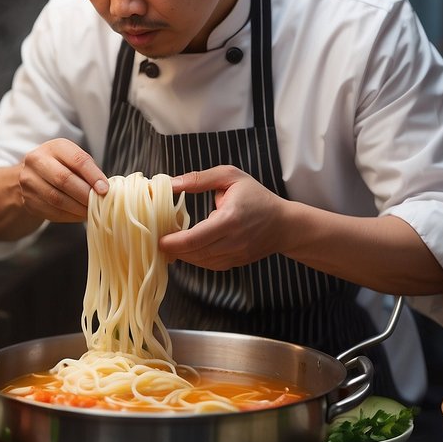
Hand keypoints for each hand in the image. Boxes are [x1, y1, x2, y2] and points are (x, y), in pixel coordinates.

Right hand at [17, 138, 109, 222]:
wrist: (32, 175)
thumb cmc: (61, 166)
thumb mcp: (73, 160)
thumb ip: (88, 171)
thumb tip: (104, 189)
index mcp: (55, 147)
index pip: (77, 160)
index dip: (93, 176)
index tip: (105, 190)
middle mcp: (37, 161)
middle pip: (64, 180)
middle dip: (85, 194)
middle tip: (98, 203)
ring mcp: (29, 181)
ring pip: (57, 199)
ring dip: (78, 208)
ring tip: (90, 211)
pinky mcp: (28, 200)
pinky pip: (51, 212)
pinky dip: (69, 216)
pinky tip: (78, 215)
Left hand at [160, 166, 287, 269]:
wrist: (284, 224)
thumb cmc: (257, 197)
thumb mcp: (230, 177)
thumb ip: (199, 179)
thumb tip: (170, 183)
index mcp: (230, 219)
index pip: (195, 238)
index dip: (173, 242)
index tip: (158, 237)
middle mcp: (233, 241)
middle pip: (194, 253)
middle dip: (172, 248)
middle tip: (158, 238)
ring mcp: (235, 255)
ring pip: (199, 262)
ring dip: (182, 254)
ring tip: (170, 242)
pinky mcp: (235, 262)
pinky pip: (209, 265)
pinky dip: (195, 258)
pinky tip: (188, 248)